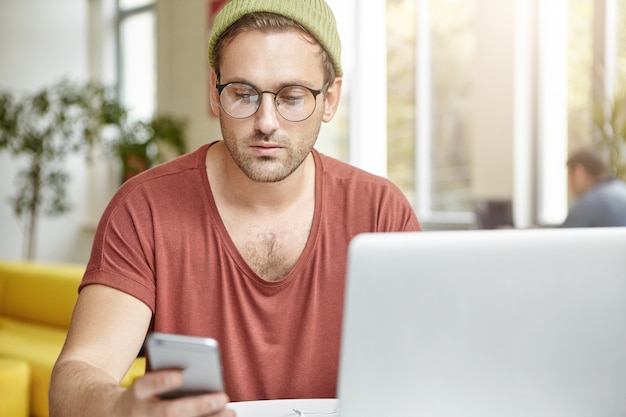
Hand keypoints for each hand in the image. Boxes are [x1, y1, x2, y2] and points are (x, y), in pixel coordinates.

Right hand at [118, 369, 234, 416]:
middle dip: (197, 406)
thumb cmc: (143, 395)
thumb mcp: (148, 382)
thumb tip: (199, 374)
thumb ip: (167, 376)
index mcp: (136, 394)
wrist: (115, 415)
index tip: (180, 376)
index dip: (161, 381)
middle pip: (167, 412)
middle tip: (222, 397)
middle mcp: (140, 414)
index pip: (144, 386)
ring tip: (229, 412)